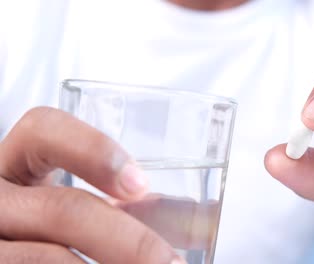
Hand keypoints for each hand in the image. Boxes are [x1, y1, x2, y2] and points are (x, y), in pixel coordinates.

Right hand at [0, 107, 184, 263]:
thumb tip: (195, 225)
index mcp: (16, 166)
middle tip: (170, 263)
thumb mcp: (63, 205)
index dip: (93, 149)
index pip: (43, 129)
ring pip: (49, 258)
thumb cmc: (45, 228)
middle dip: (129, 241)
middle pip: (63, 210)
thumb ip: (115, 204)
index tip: (139, 184)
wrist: (7, 250)